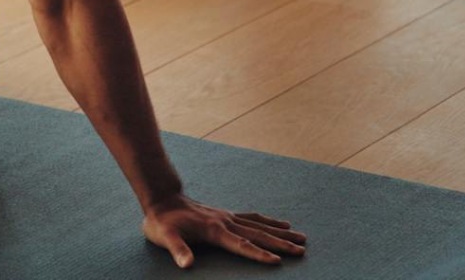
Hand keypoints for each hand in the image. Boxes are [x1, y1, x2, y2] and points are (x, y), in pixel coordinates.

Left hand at [142, 194, 306, 268]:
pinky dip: (269, 221)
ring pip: (260, 225)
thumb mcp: (165, 237)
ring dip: (281, 233)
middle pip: (258, 235)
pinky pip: (253, 218)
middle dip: (281, 244)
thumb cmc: (162, 222)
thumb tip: (186, 265)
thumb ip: (177, 250)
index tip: (277, 261)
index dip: (258, 254)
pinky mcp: (226, 215)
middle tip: (302, 251)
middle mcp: (225, 222)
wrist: (162, 199)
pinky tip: (282, 223)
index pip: (241, 245)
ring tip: (302, 238)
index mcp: (214, 230)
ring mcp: (227, 217)